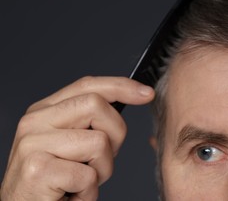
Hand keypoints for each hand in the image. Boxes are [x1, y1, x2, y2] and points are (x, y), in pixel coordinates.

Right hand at [0, 76, 154, 200]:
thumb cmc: (54, 183)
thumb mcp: (72, 144)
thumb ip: (90, 120)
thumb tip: (131, 96)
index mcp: (43, 111)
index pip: (87, 85)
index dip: (121, 86)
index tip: (146, 93)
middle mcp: (34, 121)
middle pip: (98, 106)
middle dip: (115, 135)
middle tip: (99, 161)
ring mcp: (33, 144)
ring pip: (99, 142)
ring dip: (101, 170)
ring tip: (80, 181)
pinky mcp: (38, 170)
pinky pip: (89, 175)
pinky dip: (88, 192)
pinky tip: (70, 195)